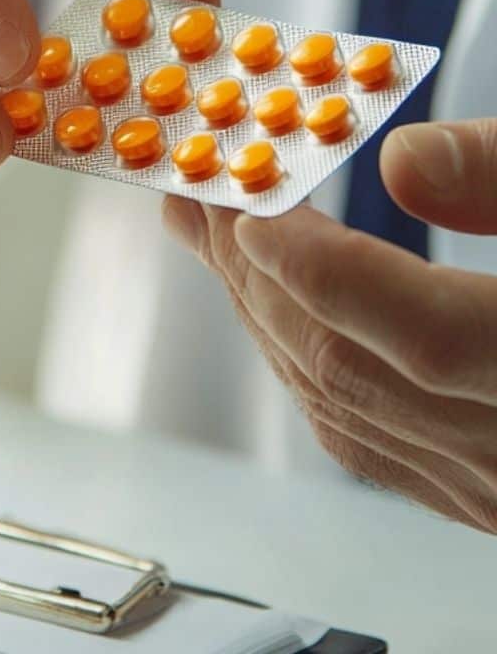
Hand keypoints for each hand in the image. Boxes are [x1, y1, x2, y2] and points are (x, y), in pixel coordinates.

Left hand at [165, 118, 496, 532]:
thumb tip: (402, 163)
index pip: (425, 339)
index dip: (322, 274)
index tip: (246, 210)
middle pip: (359, 369)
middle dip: (257, 272)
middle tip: (196, 190)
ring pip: (350, 412)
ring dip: (268, 317)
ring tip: (217, 235)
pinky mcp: (487, 499)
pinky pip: (374, 447)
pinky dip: (310, 373)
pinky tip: (280, 321)